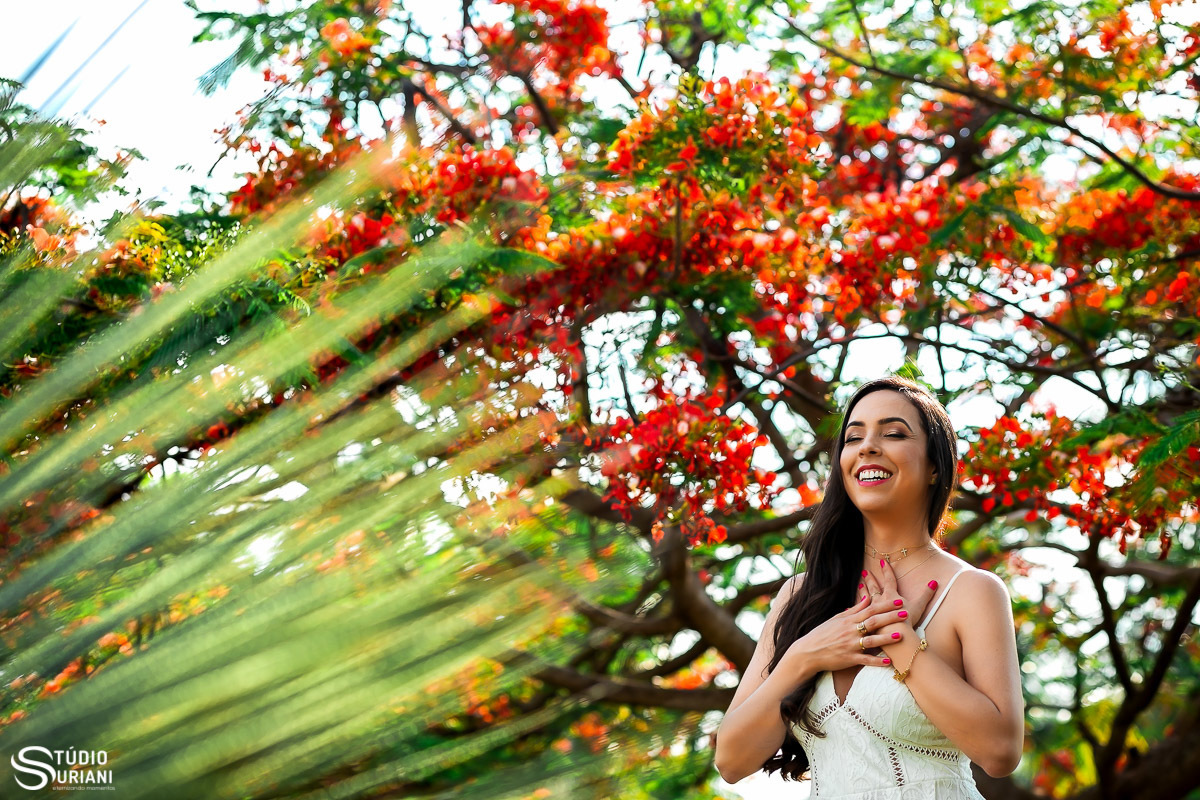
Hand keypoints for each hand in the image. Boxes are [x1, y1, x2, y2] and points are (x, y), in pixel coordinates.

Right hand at [790, 593, 911, 673]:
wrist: (808, 652)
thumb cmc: (823, 634)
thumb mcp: (837, 619)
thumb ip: (854, 609)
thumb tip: (868, 597)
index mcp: (848, 620)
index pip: (870, 609)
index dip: (885, 605)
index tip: (899, 600)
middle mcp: (850, 631)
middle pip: (873, 622)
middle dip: (890, 617)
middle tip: (906, 613)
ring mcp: (850, 645)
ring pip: (870, 641)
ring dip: (886, 638)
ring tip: (900, 636)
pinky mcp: (848, 659)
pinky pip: (864, 660)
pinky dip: (876, 661)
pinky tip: (888, 661)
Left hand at [860, 558, 935, 635]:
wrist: (895, 639)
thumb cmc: (907, 621)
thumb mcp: (919, 606)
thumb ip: (926, 594)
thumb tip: (934, 581)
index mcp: (890, 596)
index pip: (889, 580)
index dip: (887, 570)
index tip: (882, 561)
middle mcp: (879, 601)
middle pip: (874, 588)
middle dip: (870, 579)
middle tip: (864, 572)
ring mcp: (871, 612)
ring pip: (865, 599)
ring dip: (862, 591)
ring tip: (859, 585)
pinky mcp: (866, 622)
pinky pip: (859, 614)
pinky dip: (855, 610)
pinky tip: (849, 609)